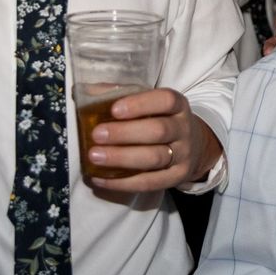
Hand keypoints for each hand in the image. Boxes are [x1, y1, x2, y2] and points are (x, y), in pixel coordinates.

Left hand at [86, 87, 220, 191]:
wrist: (193, 146)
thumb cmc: (159, 119)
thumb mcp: (148, 102)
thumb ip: (119, 94)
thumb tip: (82, 91)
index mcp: (177, 105)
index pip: (165, 100)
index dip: (140, 104)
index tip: (114, 110)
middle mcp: (183, 129)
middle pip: (158, 130)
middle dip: (125, 133)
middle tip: (97, 135)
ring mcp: (183, 155)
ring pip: (154, 158)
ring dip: (122, 158)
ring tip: (95, 156)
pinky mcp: (177, 178)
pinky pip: (150, 183)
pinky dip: (123, 183)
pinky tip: (100, 178)